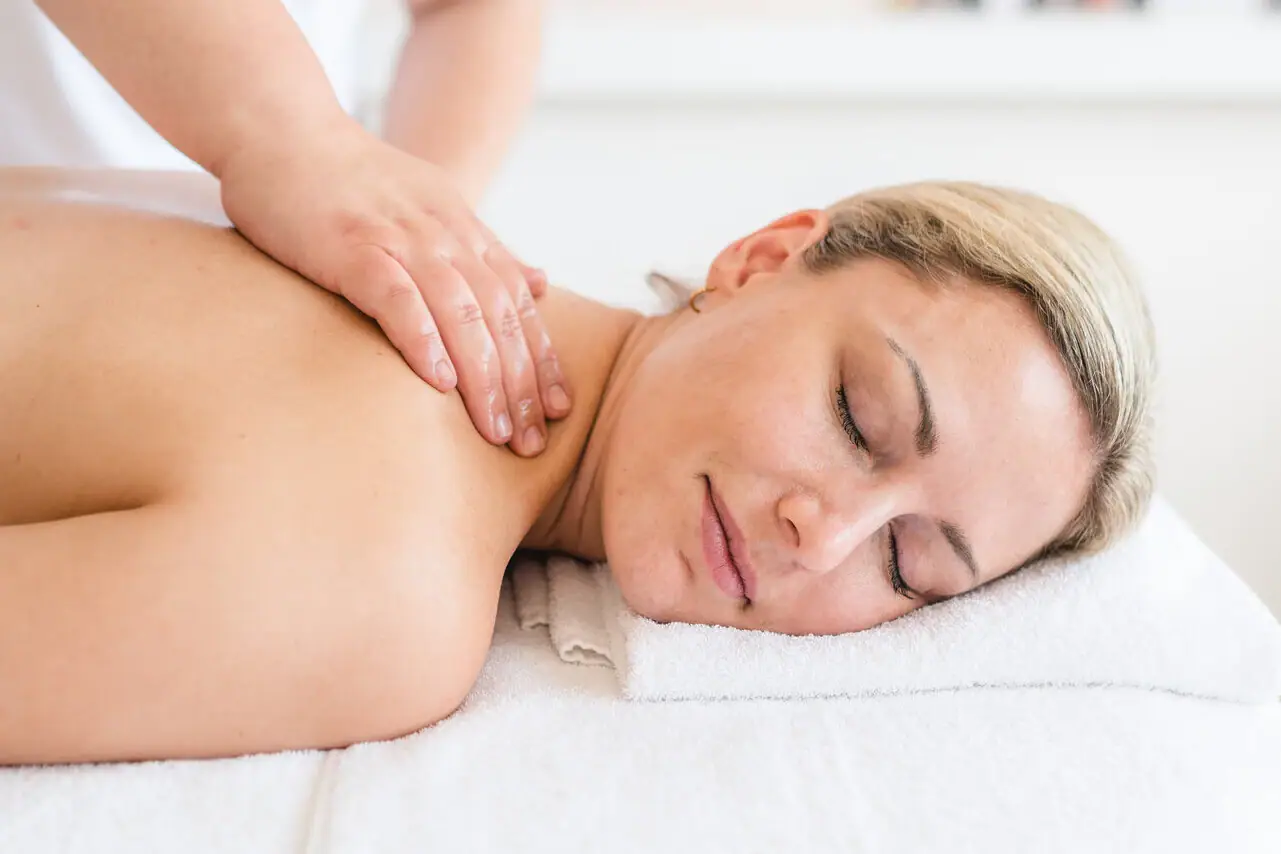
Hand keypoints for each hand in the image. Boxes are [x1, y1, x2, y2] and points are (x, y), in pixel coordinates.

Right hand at [217, 118, 569, 455]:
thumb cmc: (350, 179)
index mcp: (463, 229)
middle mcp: (442, 234)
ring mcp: (398, 238)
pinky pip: (397, 296)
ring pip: (460, 312)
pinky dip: (422, 338)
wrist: (281, 128)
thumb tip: (539, 284)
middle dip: (520, 383)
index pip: (517, 302)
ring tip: (497, 430)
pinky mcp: (351, 245)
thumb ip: (482, 250)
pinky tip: (439, 382)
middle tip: (533, 442)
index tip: (559, 409)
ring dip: (483, 375)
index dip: (541, 357)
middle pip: (497, 315)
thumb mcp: (432, 205)